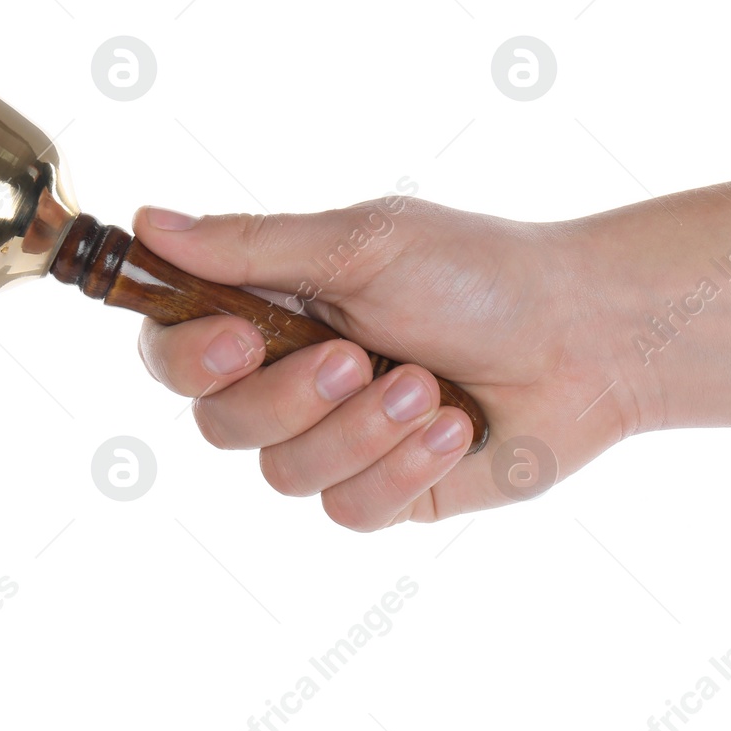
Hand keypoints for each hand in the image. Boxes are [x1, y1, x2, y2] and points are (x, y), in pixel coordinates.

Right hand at [130, 197, 638, 530]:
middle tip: (356, 357)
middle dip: (290, 397)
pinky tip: (453, 428)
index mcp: (272, 310)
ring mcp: (336, 441)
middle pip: (218, 425)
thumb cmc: (477, 273)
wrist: (583, 337)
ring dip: (361, 429)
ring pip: (282, 474)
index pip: (174, 351)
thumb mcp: (362, 244)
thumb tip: (147, 221)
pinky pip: (348, 509)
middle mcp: (291, 380)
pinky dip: (401, 466)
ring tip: (428, 387)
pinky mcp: (385, 492)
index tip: (240, 339)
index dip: (189, 358)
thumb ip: (252, 246)